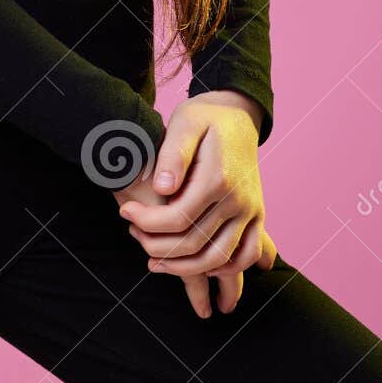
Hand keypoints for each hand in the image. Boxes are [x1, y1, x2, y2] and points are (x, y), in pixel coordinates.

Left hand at [116, 92, 278, 313]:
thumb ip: (173, 154)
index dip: (147, 222)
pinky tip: (195, 266)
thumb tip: (161, 188)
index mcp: (218, 178)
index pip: (178, 217)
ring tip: (154, 260)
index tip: (124, 212)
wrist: (238, 114)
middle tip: (133, 233)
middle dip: (157, 245)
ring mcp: (251, 211)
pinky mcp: (257, 217)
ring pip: (218, 258)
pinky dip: (223, 268)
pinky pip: (245, 255)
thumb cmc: (205, 117)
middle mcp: (238, 200)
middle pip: (195, 243)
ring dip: (184, 267)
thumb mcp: (185, 122)